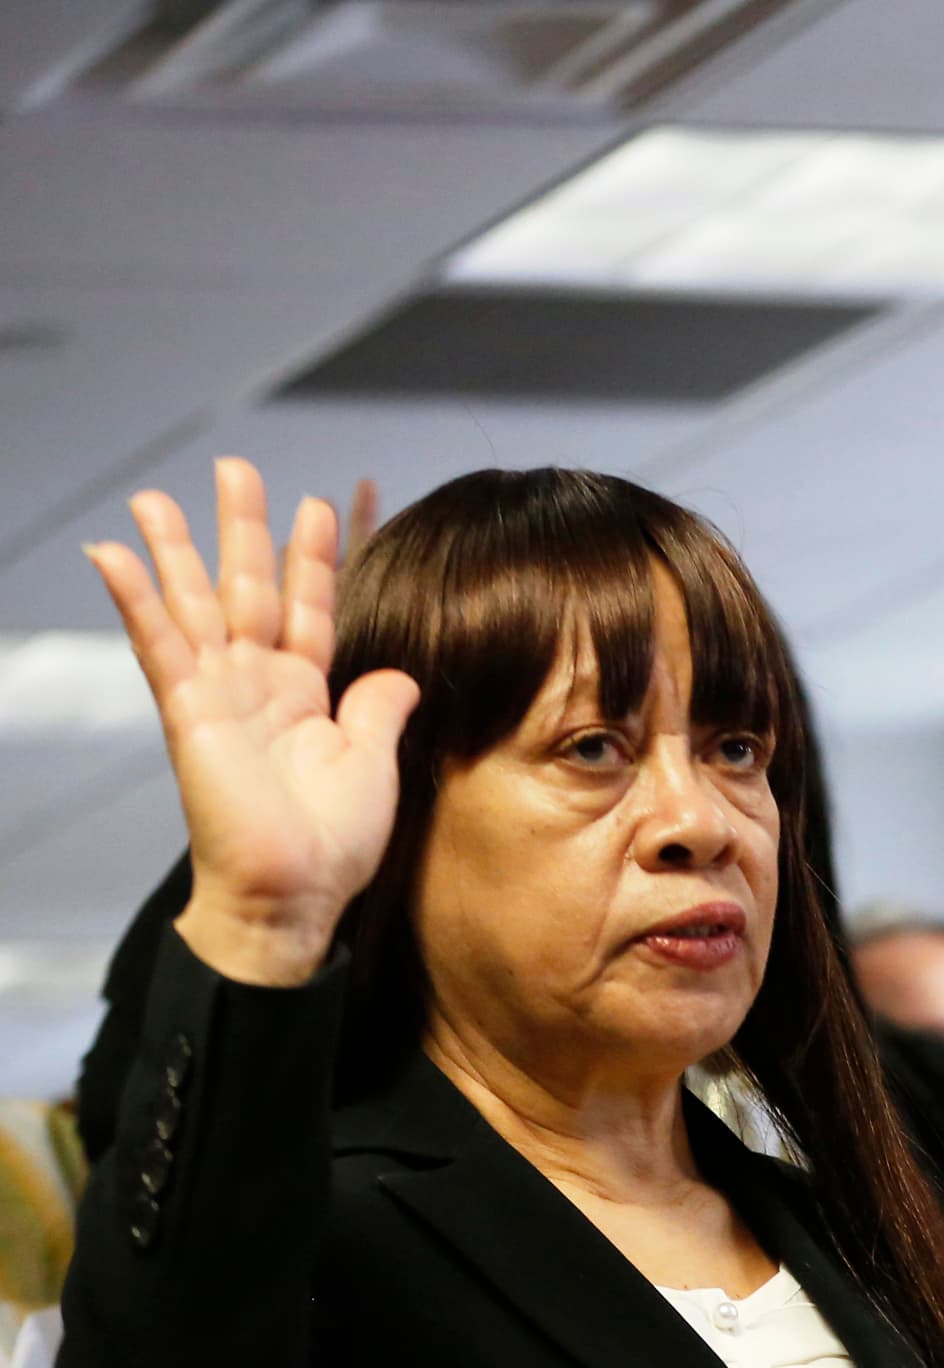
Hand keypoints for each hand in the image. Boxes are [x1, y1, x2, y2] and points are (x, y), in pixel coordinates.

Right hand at [83, 458, 417, 986]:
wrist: (296, 893)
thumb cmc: (333, 842)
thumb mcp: (373, 763)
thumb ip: (378, 710)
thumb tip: (402, 674)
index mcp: (306, 693)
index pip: (310, 608)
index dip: (314, 558)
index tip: (322, 503)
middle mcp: (258, 684)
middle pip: (247, 588)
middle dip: (242, 529)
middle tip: (236, 468)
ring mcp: (219, 694)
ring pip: (194, 604)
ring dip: (175, 549)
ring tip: (155, 496)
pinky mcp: (188, 711)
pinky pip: (158, 645)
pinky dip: (135, 600)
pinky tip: (111, 555)